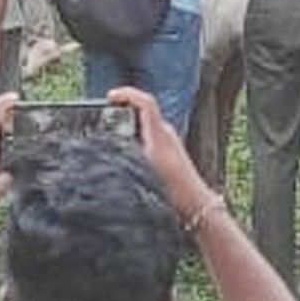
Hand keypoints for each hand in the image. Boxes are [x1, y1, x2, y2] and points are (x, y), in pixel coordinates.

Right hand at [109, 86, 214, 214]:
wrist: (196, 205)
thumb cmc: (175, 189)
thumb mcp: (145, 169)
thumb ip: (128, 152)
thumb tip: (111, 142)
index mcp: (160, 133)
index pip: (146, 102)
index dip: (127, 94)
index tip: (110, 97)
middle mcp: (165, 134)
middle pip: (142, 111)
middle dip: (122, 110)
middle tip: (103, 117)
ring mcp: (167, 143)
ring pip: (144, 125)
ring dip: (126, 126)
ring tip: (110, 138)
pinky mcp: (167, 154)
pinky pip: (147, 137)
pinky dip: (133, 138)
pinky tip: (124, 155)